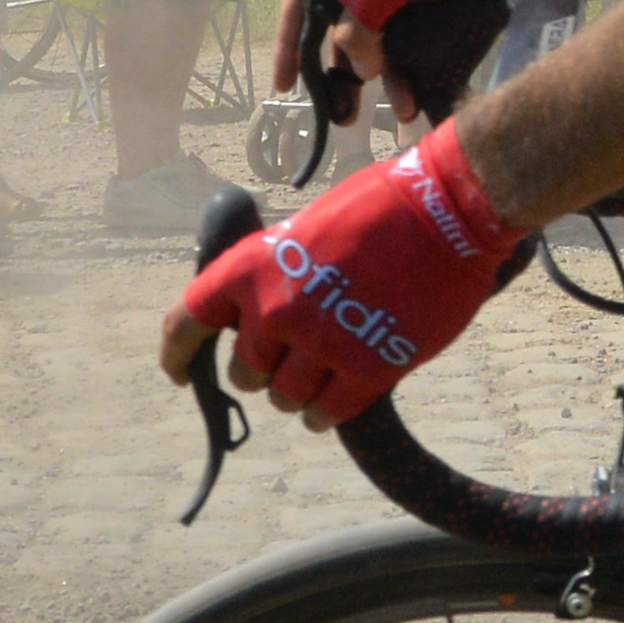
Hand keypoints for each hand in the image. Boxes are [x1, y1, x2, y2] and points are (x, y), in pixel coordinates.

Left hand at [160, 127, 525, 428]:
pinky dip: (324, 416)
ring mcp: (321, 343)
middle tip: (286, 362)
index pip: (188, 320)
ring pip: (286, 397)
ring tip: (315, 382)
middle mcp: (275, 310)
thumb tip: (260, 310)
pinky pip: (329, 412)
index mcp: (252, 267)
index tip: (178, 373)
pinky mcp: (367, 369)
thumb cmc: (379, 206)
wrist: (446, 212)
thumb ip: (275, 272)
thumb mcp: (304, 226)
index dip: (177, 354)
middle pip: (245, 372)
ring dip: (296, 395)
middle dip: (262, 371)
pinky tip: (329, 411)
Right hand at [279, 0, 598, 92]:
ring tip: (397, 111)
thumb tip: (358, 69)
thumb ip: (358, 23)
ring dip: (382, 80)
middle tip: (341, 116)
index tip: (286, 84)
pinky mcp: (428, 8)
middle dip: (341, 74)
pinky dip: (409, 74)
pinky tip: (414, 102)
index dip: (290, 42)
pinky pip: (407, 47)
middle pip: (339, 30)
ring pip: (377, 44)